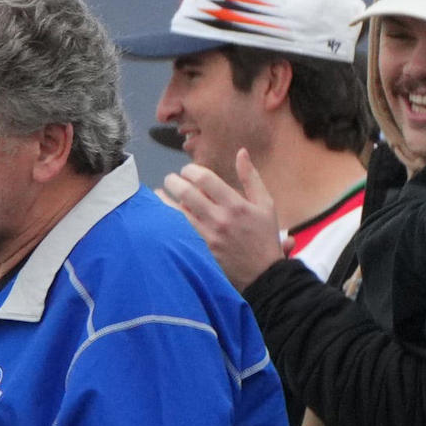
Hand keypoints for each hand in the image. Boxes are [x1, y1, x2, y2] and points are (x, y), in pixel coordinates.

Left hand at [158, 153, 288, 289]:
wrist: (262, 274)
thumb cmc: (264, 236)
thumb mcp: (265, 204)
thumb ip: (251, 177)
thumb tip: (241, 152)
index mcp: (236, 205)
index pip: (205, 180)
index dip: (191, 171)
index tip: (186, 171)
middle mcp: (220, 220)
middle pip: (186, 194)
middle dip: (173, 182)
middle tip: (170, 179)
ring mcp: (207, 237)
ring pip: (177, 214)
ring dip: (164, 201)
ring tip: (159, 193)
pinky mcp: (199, 251)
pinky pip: (177, 232)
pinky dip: (167, 222)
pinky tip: (161, 216)